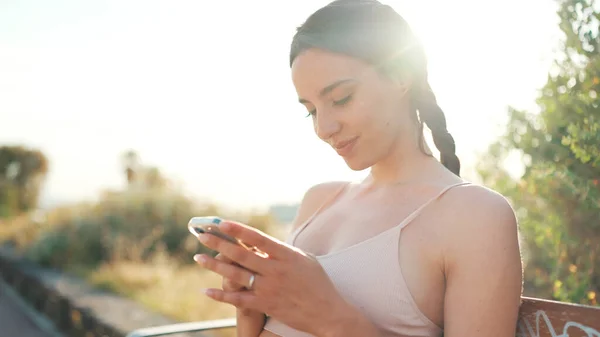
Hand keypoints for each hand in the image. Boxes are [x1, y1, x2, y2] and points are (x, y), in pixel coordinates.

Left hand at [193, 220, 359, 335]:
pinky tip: (206, 290)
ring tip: (198, 257)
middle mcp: (276, 269)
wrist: (327, 312)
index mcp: (286, 254)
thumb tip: (263, 242)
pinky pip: (238, 299)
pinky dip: (220, 295)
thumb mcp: (304, 259)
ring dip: (214, 265)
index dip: (238, 229)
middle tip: (201, 235)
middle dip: (218, 243)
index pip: (257, 237)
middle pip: (241, 254)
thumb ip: (283, 250)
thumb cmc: (318, 282)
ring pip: (235, 274)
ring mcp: (270, 288)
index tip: (222, 223)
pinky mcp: (266, 304)